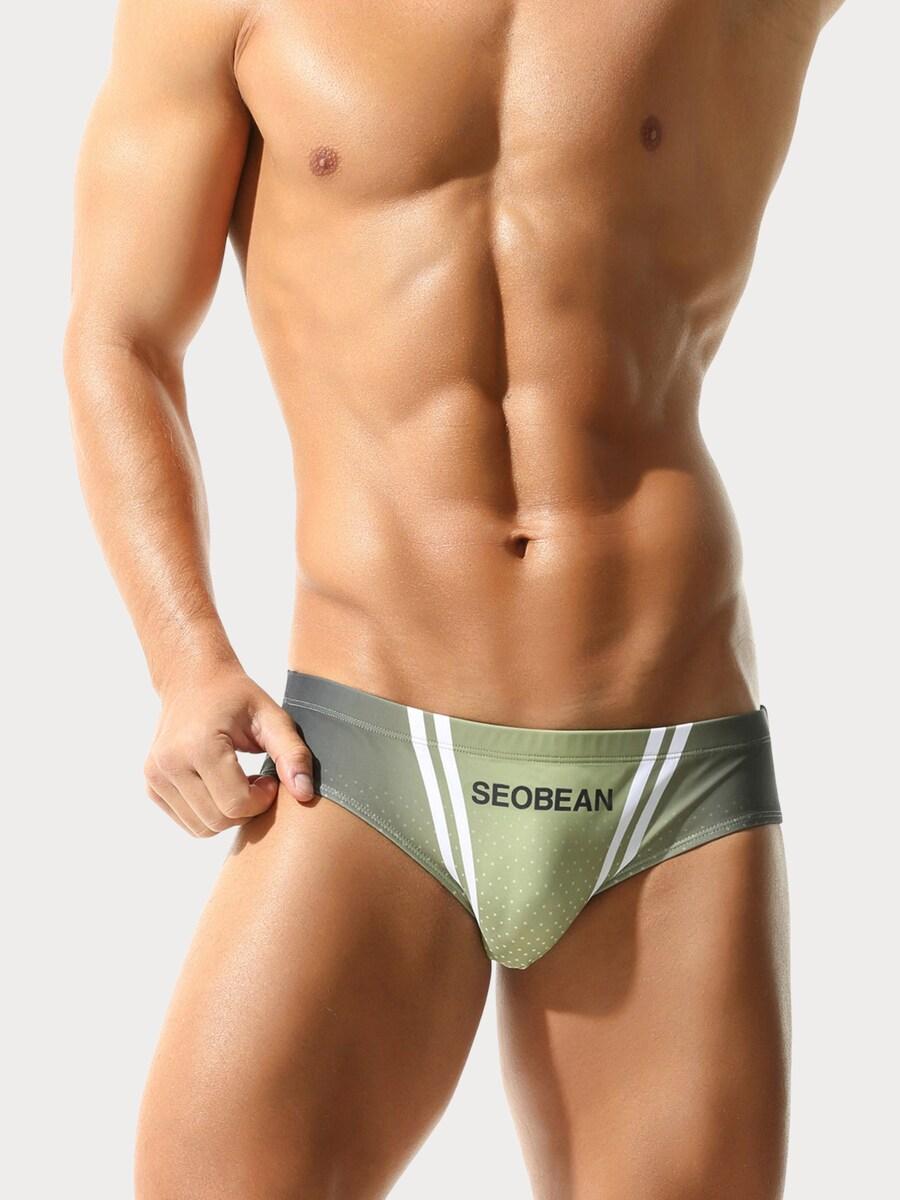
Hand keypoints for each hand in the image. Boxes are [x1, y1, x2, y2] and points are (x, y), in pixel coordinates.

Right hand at [144, 664, 314, 835]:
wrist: (192, 681)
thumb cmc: (237, 697)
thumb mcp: (272, 717)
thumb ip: (292, 754)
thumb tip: (305, 794)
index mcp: (199, 745)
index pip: (236, 804)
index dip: (262, 799)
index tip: (269, 778)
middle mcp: (169, 763)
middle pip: (219, 820)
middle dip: (247, 809)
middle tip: (258, 781)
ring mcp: (155, 776)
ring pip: (202, 828)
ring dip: (229, 814)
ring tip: (240, 781)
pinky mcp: (151, 785)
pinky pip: (188, 822)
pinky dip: (210, 813)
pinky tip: (221, 785)